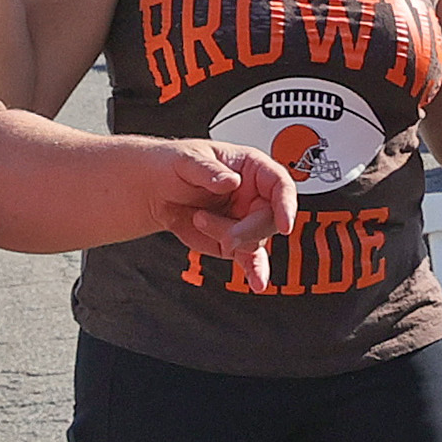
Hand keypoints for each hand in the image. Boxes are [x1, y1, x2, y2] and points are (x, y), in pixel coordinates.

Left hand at [157, 140, 296, 262]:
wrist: (156, 191)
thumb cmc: (175, 165)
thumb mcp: (187, 159)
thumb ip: (208, 170)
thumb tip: (231, 182)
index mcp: (251, 168)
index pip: (280, 184)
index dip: (286, 204)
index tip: (284, 223)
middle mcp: (254, 195)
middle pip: (270, 219)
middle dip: (248, 231)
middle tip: (226, 235)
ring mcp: (245, 220)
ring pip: (253, 241)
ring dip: (225, 238)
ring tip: (198, 220)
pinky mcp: (234, 242)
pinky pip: (250, 259)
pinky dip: (254, 271)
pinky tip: (257, 281)